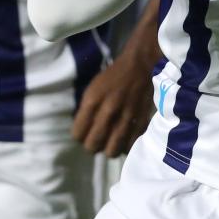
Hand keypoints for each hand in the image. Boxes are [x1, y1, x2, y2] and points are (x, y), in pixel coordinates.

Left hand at [72, 41, 156, 157]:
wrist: (140, 66)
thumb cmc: (113, 77)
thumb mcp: (92, 89)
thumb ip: (86, 110)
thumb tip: (82, 132)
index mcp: (92, 101)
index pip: (77, 134)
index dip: (79, 136)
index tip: (84, 133)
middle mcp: (108, 111)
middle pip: (92, 146)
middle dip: (92, 146)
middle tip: (96, 140)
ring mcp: (126, 118)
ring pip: (111, 151)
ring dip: (109, 149)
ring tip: (110, 142)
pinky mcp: (141, 122)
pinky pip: (129, 146)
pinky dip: (125, 146)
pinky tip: (124, 139)